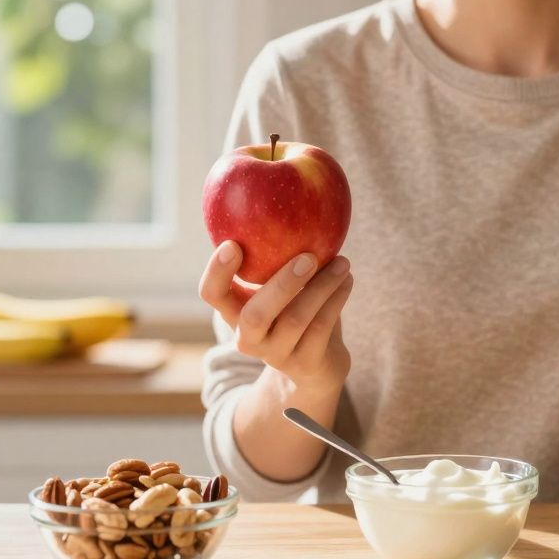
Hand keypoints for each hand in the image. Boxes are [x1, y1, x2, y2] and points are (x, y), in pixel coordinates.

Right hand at [198, 241, 353, 390]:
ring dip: (322, 286)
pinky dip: (336, 300)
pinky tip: (347, 279)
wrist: (315, 365)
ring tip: (343, 262)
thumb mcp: (279, 284)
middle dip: (281, 283)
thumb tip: (285, 194)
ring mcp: (277, 355)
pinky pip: (322, 328)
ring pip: (296, 320)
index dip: (217, 272)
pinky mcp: (306, 364)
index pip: (211, 294)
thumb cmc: (294, 308)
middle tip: (308, 255)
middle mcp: (249, 337)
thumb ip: (276, 254)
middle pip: (254, 315)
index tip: (233, 243)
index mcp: (234, 311)